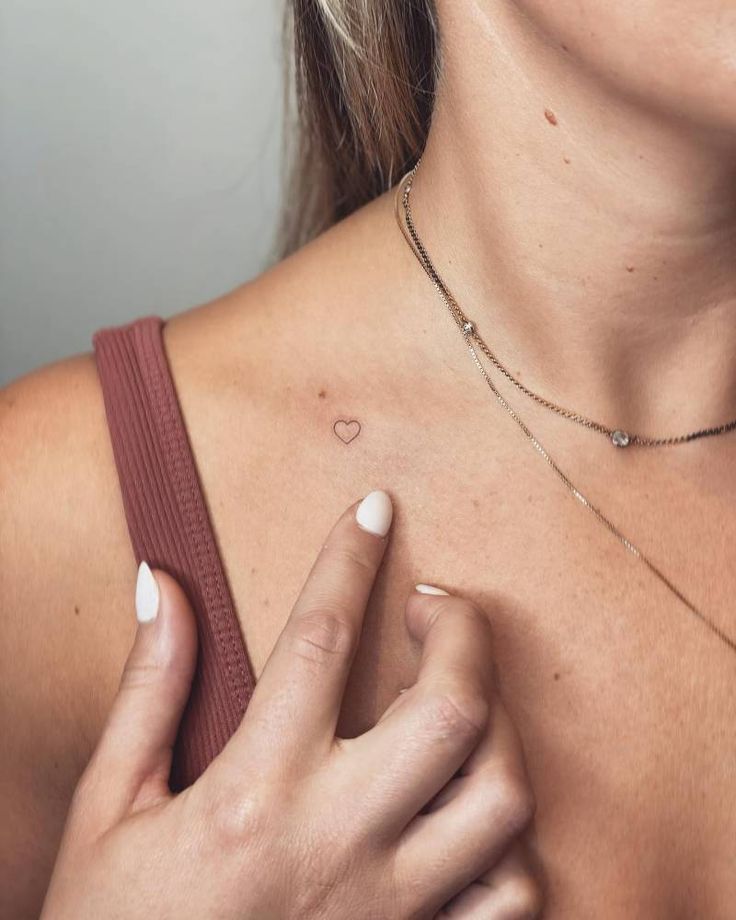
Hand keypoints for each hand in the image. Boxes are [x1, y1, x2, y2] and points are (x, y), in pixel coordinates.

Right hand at [41, 490, 542, 918]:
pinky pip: (513, 893)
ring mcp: (394, 910)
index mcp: (254, 793)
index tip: (374, 509)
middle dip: (463, 632)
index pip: (320, 639)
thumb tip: (164, 587)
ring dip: (498, 726)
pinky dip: (510, 839)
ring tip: (461, 698)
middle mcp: (338, 843)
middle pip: (450, 708)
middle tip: (436, 604)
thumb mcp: (110, 811)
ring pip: (501, 795)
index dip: (351, 558)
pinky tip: (470, 808)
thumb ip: (149, 691)